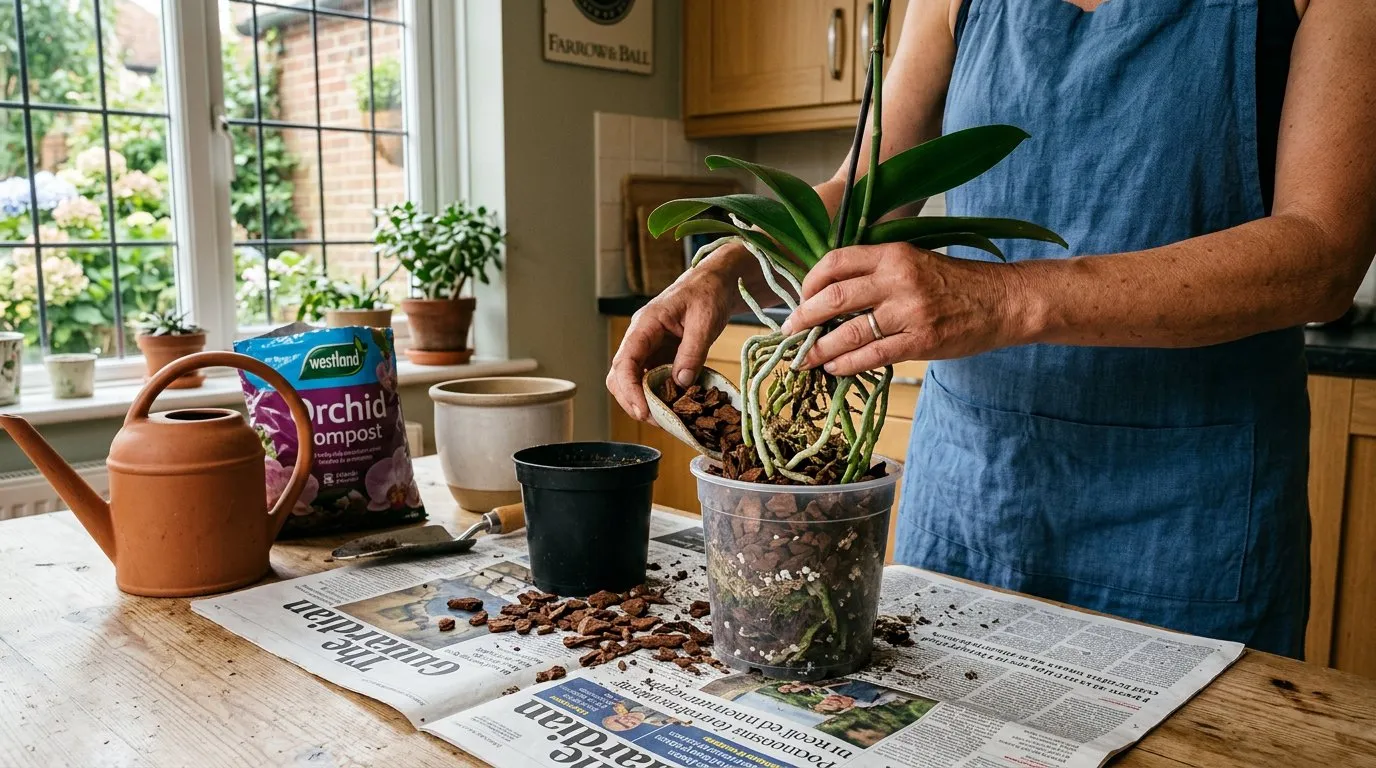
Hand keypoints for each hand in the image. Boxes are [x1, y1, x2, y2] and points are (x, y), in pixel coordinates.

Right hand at [606, 258, 740, 421]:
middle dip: (632, 402)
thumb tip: (681, 383)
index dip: (630, 390)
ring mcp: (647, 348)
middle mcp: (640, 338)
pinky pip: (649, 380)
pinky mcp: (659, 356)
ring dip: (644, 402)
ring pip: (631, 381)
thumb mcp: (705, 321)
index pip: (625, 362)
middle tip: (658, 421)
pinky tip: (674, 407)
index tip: (644, 411)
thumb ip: (692, 352)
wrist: (715, 283)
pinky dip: (657, 396)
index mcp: (645, 324)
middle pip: (619, 376)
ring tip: (667, 419)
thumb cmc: (708, 293)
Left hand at [779, 243, 1023, 374]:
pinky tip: (834, 368)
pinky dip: (846, 365)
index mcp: (893, 254)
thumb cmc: (957, 283)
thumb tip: (832, 294)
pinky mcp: (920, 341)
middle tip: (788, 331)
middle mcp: (898, 279)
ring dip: (819, 348)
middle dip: (803, 317)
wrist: (1003, 301)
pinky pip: (872, 356)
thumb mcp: (916, 261)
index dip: (810, 281)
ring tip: (804, 357)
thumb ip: (878, 272)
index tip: (800, 298)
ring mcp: (909, 312)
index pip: (836, 261)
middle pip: (834, 297)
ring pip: (848, 332)